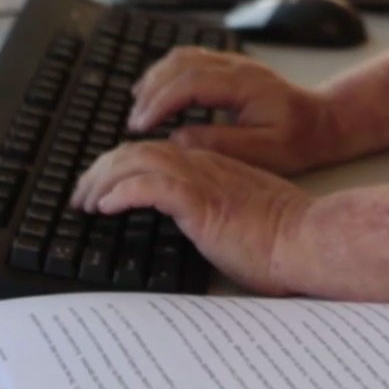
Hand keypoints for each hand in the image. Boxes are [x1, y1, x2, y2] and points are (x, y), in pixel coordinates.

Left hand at [70, 141, 310, 295]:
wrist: (309, 238)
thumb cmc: (285, 236)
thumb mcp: (242, 214)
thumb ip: (215, 208)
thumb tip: (192, 223)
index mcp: (214, 165)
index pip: (155, 153)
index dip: (121, 166)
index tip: (100, 189)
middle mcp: (204, 165)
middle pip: (137, 150)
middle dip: (101, 170)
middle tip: (79, 195)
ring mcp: (203, 181)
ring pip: (138, 161)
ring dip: (103, 180)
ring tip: (85, 201)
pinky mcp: (202, 202)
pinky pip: (151, 187)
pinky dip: (123, 192)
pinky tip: (107, 207)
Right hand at [128, 48, 344, 174]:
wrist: (326, 121)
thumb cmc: (300, 140)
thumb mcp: (266, 151)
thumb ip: (223, 144)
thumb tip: (179, 138)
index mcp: (246, 84)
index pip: (192, 82)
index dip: (161, 101)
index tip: (141, 125)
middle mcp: (238, 66)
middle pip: (181, 64)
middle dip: (152, 91)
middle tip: (134, 123)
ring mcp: (234, 63)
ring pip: (183, 57)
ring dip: (155, 79)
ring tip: (139, 109)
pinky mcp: (230, 68)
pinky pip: (190, 60)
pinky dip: (166, 74)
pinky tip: (155, 93)